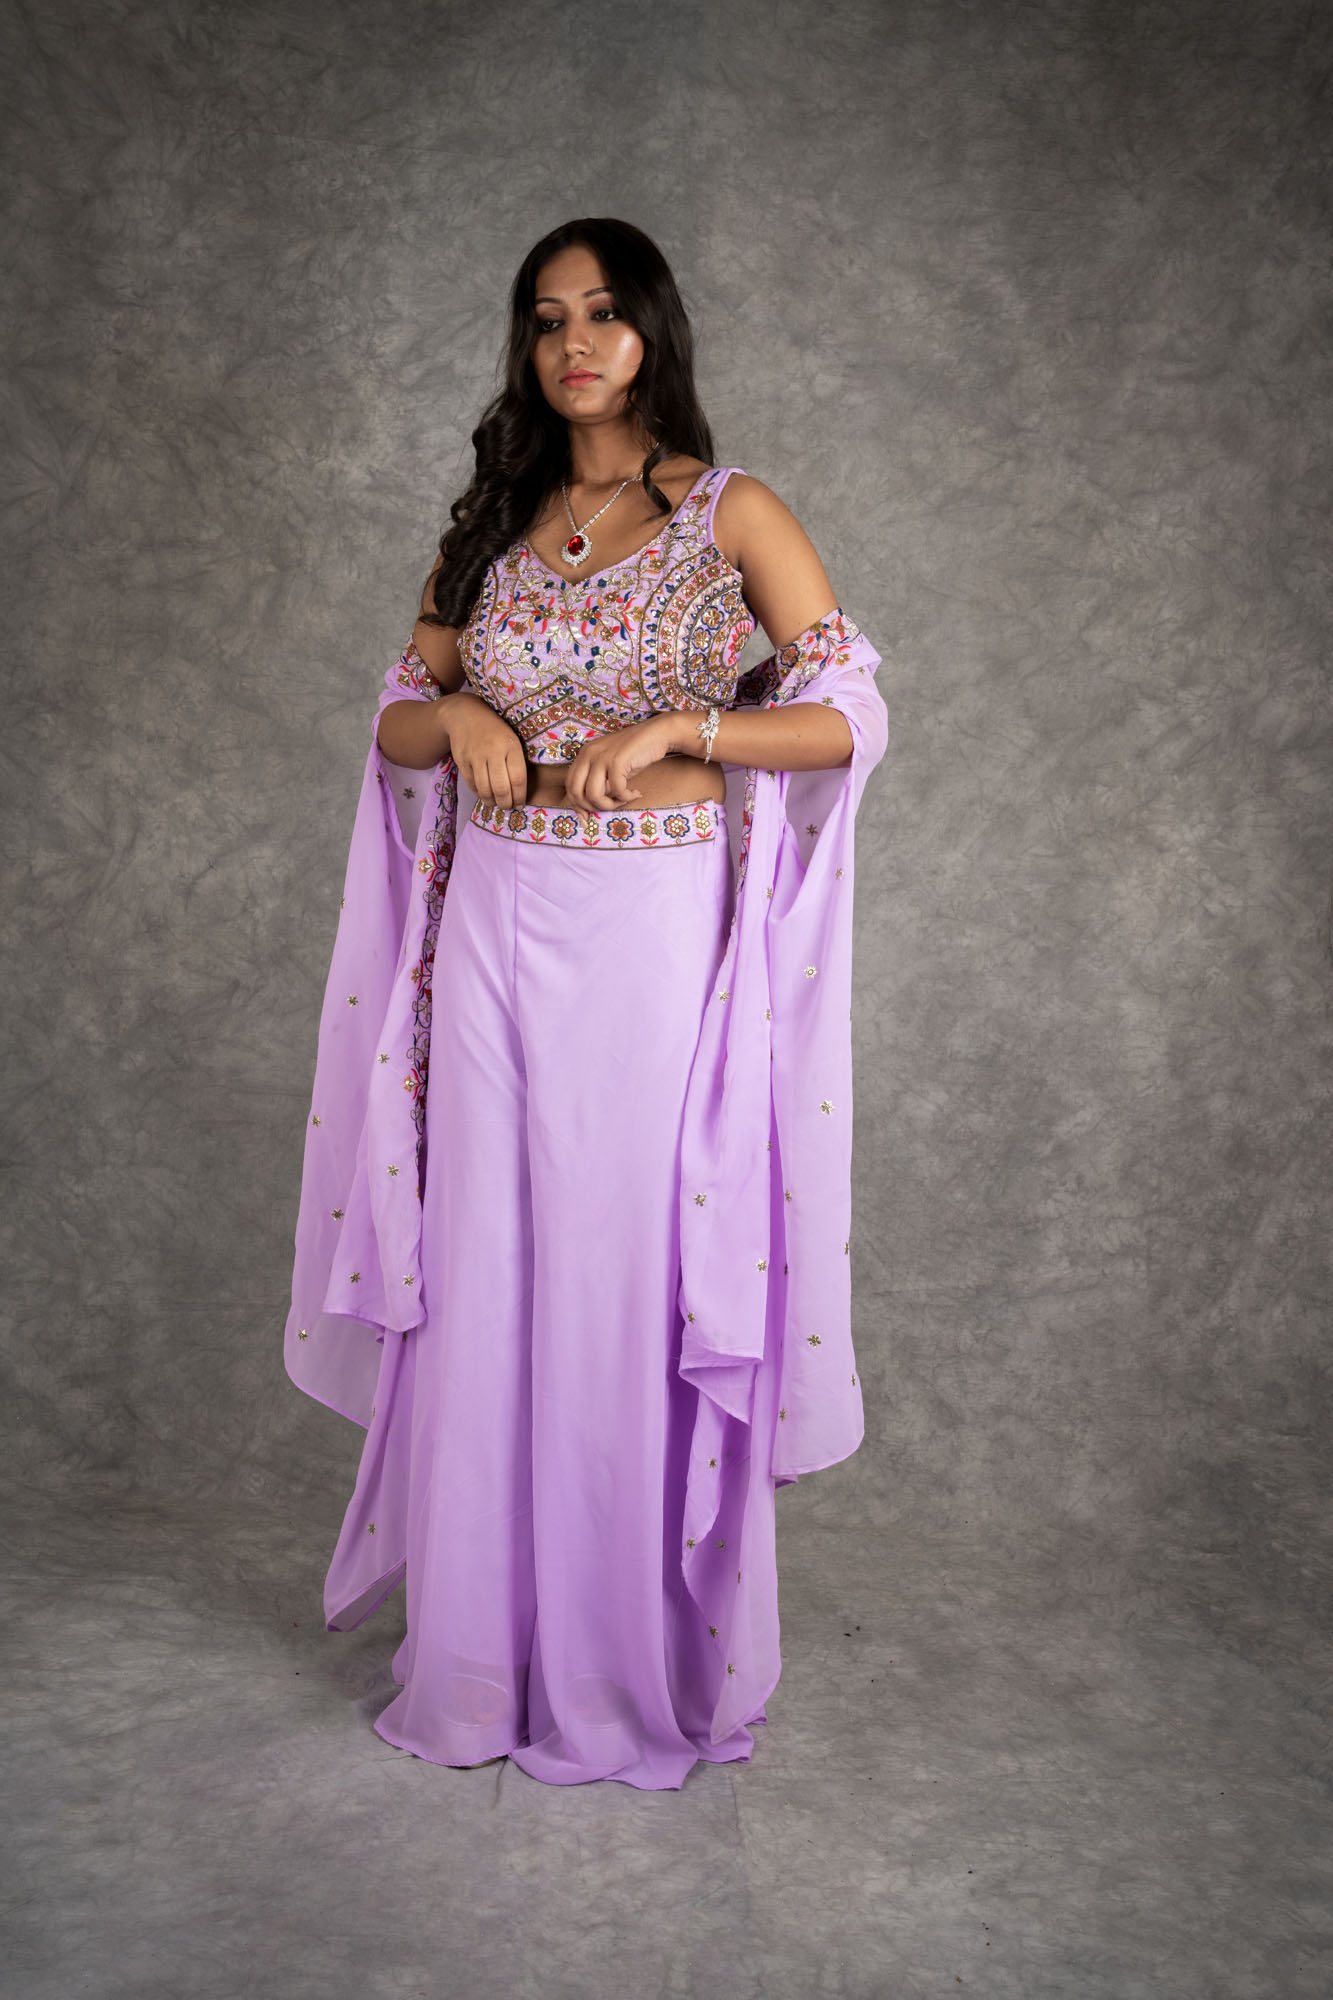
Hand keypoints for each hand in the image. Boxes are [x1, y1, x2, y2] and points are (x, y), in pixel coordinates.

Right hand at [442, 691, 529, 807]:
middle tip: (508, 806)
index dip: (520, 797)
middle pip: (501, 789)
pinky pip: (472, 785)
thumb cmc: (495, 730)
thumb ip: (516, 762)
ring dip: (492, 802)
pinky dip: (479, 794)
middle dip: (506, 803)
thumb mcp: (512, 740)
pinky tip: (485, 794)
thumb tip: (519, 791)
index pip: (518, 779)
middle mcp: (493, 752)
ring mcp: (475, 757)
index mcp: (510, 746)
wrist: (465, 715)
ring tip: (497, 803)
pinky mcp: (462, 762)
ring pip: (485, 790)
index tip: (520, 803)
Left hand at [560, 713, 691, 811]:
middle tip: (610, 807)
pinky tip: (636, 793)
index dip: (577, 804)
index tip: (589, 816)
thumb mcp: (610, 767)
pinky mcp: (617, 760)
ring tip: (624, 800)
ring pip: (593, 794)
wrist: (656, 734)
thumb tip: (589, 808)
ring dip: (610, 805)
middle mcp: (588, 754)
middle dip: (592, 807)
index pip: (570, 785)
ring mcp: (601, 756)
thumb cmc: (635, 753)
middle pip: (576, 792)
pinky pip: (616, 790)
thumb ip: (598, 782)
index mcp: (584, 754)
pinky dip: (626, 797)